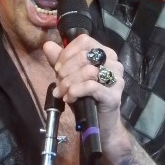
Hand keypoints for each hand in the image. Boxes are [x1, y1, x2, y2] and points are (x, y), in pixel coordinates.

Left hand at [43, 35, 126, 151]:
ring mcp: (117, 79)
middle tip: (58, 83)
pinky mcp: (114, 95)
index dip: (67, 52)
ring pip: (88, 71)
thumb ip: (60, 61)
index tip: (57, 67)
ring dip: (68, 83)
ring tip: (61, 93)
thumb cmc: (86, 98)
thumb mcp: (69, 76)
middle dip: (65, 70)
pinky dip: (75, 91)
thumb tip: (47, 45)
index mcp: (105, 54)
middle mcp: (114, 63)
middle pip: (85, 56)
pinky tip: (69, 99)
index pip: (85, 41)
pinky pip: (90, 87)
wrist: (100, 124)